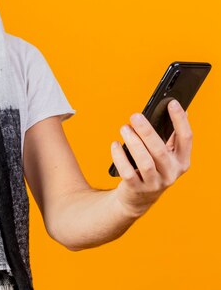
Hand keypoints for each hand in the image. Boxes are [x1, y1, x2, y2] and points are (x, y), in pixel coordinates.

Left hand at [111, 99, 191, 217]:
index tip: (171, 102)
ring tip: (124, 128)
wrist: (138, 198)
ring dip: (133, 143)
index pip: (186, 138)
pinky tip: (115, 145)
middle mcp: (171, 173)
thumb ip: (172, 136)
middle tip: (134, 116)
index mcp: (181, 161)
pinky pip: (128, 172)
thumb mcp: (166, 154)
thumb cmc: (152, 168)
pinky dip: (120, 156)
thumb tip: (181, 110)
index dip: (180, 120)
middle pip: (160, 150)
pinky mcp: (137, 189)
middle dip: (146, 131)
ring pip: (145, 161)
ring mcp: (155, 183)